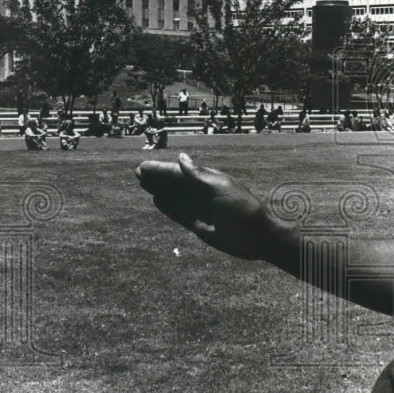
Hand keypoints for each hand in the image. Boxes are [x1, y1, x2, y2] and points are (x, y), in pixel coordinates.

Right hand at [135, 152, 286, 261]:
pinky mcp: (198, 225)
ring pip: (174, 197)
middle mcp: (201, 193)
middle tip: (138, 173)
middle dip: (157, 178)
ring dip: (160, 190)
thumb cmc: (241, 207)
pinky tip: (157, 201)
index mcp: (208, 180)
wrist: (256, 234)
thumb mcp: (219, 187)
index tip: (144, 166)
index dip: (162, 169)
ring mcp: (199, 209)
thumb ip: (197, 175)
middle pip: (174, 183)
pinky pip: (179, 214)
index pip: (180, 172)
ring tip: (143, 184)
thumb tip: (181, 158)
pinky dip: (168, 207)